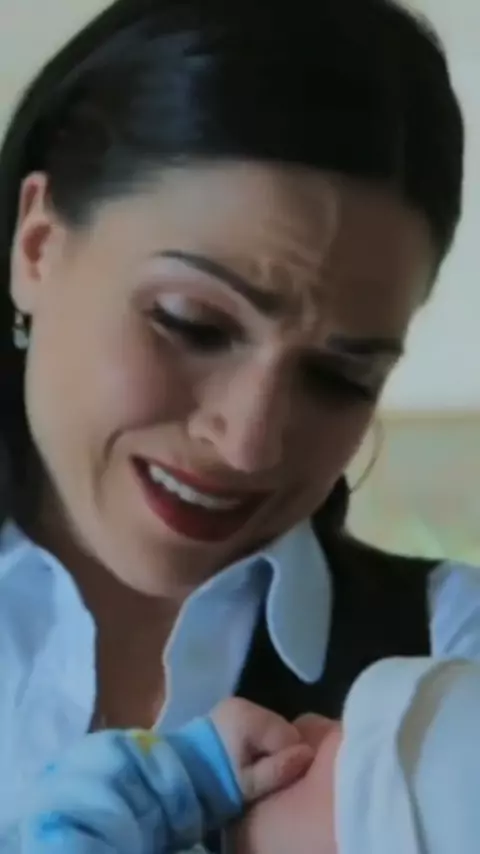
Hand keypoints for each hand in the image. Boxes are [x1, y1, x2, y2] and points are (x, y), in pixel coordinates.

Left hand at [228, 713, 341, 853]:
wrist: (178, 776)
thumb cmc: (215, 783)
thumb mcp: (248, 784)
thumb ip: (279, 770)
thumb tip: (308, 754)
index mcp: (250, 717)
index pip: (291, 737)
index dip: (287, 761)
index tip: (271, 779)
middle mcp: (245, 702)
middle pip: (283, 728)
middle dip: (279, 751)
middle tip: (261, 774)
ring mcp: (237, 703)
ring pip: (273, 726)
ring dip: (269, 746)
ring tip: (251, 766)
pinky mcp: (231, 709)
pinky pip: (259, 724)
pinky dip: (258, 739)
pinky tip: (245, 754)